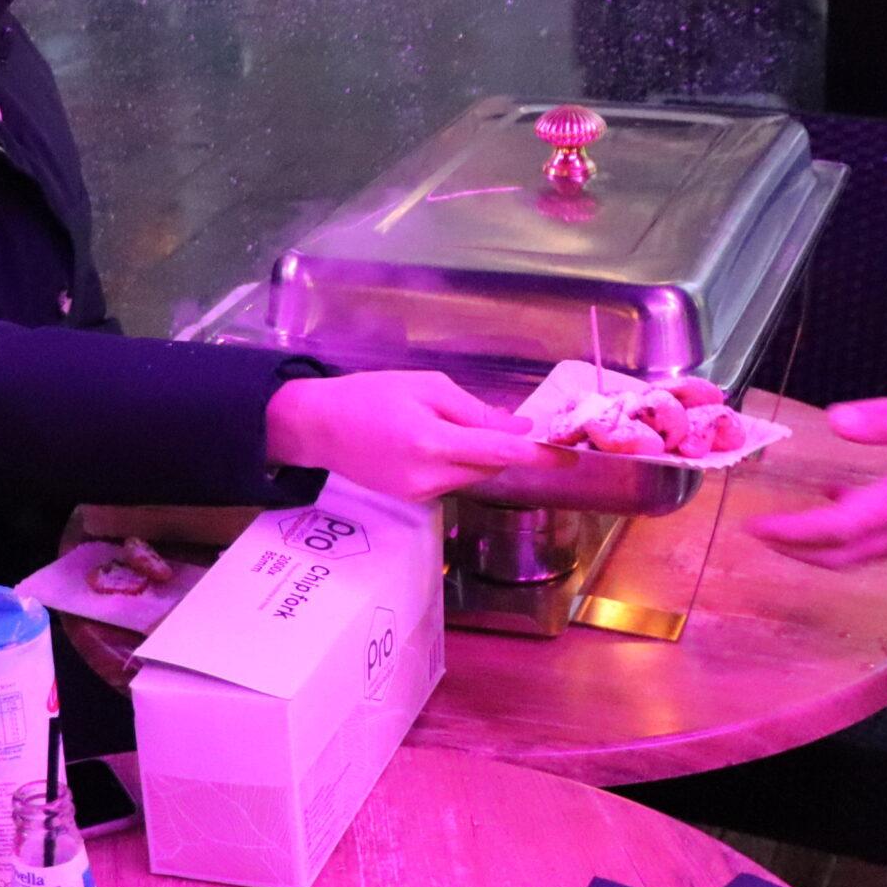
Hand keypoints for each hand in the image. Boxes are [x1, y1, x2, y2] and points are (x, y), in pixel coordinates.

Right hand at [264, 371, 565, 502]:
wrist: (318, 425)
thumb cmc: (369, 395)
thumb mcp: (425, 386)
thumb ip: (474, 411)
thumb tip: (518, 430)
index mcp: (433, 442)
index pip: (500, 454)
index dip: (538, 457)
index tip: (568, 459)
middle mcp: (428, 476)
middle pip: (489, 467)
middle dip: (499, 447)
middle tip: (491, 421)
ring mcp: (419, 493)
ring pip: (472, 476)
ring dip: (475, 456)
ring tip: (444, 426)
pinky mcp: (411, 500)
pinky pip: (450, 482)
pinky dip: (454, 463)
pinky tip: (428, 443)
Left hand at [748, 390, 886, 567]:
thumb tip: (836, 421)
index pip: (834, 530)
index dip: (788, 534)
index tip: (754, 527)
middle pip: (843, 556)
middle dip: (797, 550)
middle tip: (763, 534)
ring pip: (867, 555)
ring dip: (826, 547)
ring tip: (796, 524)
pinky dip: (859, 536)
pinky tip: (854, 506)